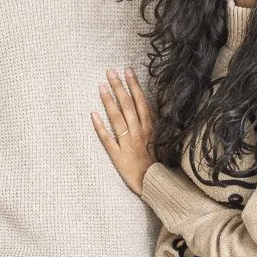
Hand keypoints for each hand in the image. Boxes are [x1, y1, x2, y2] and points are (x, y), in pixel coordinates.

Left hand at [91, 68, 155, 194]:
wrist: (157, 186)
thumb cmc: (160, 165)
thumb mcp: (163, 142)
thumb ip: (155, 126)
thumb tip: (149, 109)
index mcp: (150, 128)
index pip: (141, 102)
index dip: (134, 85)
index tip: (127, 71)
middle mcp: (139, 133)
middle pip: (127, 106)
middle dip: (119, 87)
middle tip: (110, 72)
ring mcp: (128, 143)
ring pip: (117, 118)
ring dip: (109, 101)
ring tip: (101, 86)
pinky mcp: (118, 156)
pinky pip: (107, 140)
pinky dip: (100, 127)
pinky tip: (93, 114)